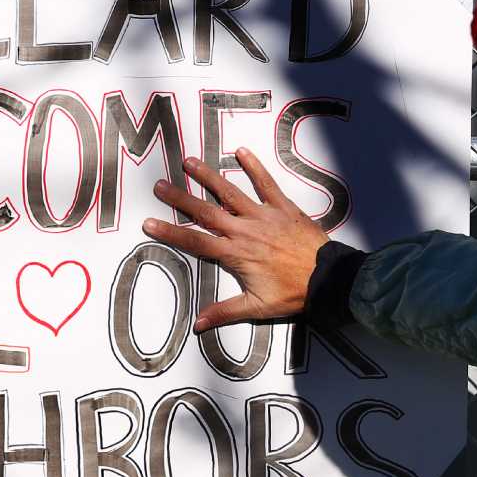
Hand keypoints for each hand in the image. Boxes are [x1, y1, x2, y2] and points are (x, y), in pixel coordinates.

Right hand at [141, 149, 329, 331]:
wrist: (328, 278)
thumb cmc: (293, 293)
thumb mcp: (257, 307)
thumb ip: (225, 311)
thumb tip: (198, 324)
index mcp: (235, 254)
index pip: (196, 241)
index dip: (170, 232)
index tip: (148, 222)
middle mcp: (244, 230)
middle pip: (206, 212)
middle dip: (180, 199)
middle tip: (159, 185)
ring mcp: (263, 216)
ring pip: (230, 193)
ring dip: (208, 177)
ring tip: (188, 162)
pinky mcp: (283, 208)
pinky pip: (267, 184)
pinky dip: (255, 167)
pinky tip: (241, 151)